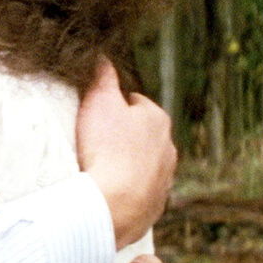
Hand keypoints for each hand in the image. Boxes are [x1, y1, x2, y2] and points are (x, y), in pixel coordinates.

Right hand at [76, 59, 175, 247]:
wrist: (113, 205)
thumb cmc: (107, 148)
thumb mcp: (99, 100)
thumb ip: (102, 75)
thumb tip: (103, 55)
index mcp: (157, 119)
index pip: (134, 102)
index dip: (112, 106)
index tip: (95, 114)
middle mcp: (168, 148)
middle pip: (140, 135)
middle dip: (121, 136)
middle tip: (93, 141)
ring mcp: (163, 180)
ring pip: (142, 164)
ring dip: (125, 165)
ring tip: (98, 169)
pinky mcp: (154, 207)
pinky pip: (138, 193)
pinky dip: (125, 191)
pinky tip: (106, 192)